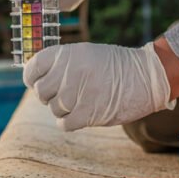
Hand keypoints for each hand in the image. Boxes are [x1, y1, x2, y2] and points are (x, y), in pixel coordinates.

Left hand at [23, 42, 175, 130]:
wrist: (147, 77)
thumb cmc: (114, 66)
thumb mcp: (85, 54)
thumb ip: (60, 64)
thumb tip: (36, 80)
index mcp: (66, 54)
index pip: (32, 70)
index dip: (32, 79)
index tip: (38, 83)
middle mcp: (68, 71)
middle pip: (41, 93)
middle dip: (50, 96)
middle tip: (66, 94)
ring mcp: (77, 93)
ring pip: (54, 109)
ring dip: (65, 109)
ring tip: (83, 100)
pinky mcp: (88, 113)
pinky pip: (64, 124)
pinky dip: (70, 122)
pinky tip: (82, 115)